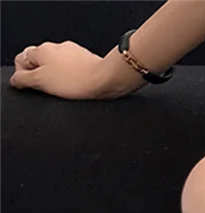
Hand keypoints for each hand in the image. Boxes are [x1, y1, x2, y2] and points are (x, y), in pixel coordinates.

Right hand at [10, 41, 142, 99]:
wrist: (107, 79)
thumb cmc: (77, 81)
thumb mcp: (42, 82)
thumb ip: (24, 79)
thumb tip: (16, 79)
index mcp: (40, 50)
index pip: (21, 60)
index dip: (24, 76)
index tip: (32, 87)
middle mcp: (55, 47)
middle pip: (39, 63)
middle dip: (42, 77)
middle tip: (50, 90)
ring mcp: (71, 52)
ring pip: (57, 66)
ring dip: (58, 78)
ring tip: (66, 90)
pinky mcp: (85, 59)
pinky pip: (73, 70)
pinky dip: (72, 78)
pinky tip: (78, 87)